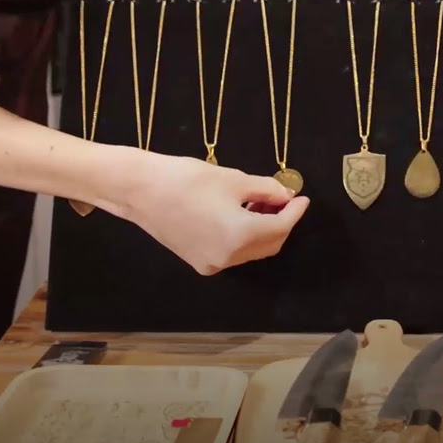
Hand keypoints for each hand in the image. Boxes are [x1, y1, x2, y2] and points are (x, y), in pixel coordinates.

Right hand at [123, 154, 309, 275]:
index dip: (294, 212)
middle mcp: (229, 257)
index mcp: (240, 236)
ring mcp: (212, 263)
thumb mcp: (233, 179)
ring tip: (260, 205)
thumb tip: (284, 196)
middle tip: (283, 200)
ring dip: (262, 231)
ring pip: (250, 251)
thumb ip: (265, 191)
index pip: (280, 228)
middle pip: (268, 245)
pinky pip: (231, 253)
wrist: (140, 190)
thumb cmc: (187, 179)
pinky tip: (238, 216)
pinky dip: (242, 238)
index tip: (301, 198)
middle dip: (281, 224)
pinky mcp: (198, 262)